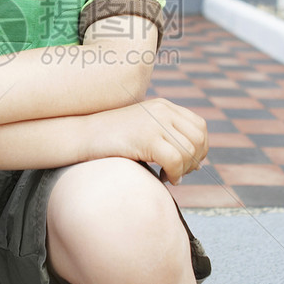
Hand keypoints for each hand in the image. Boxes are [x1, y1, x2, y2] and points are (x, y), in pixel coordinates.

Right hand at [88, 97, 207, 183]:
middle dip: (194, 161)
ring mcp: (155, 122)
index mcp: (164, 106)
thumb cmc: (111, 139)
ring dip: (184, 170)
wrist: (82, 135)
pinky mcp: (147, 138)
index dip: (200, 149)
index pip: (200, 126)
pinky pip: (176, 160)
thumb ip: (167, 137)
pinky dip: (175, 174)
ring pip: (189, 151)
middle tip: (179, 173)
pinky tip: (164, 178)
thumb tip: (197, 163)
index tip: (187, 164)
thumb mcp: (143, 129)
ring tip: (169, 176)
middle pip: (199, 139)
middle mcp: (163, 110)